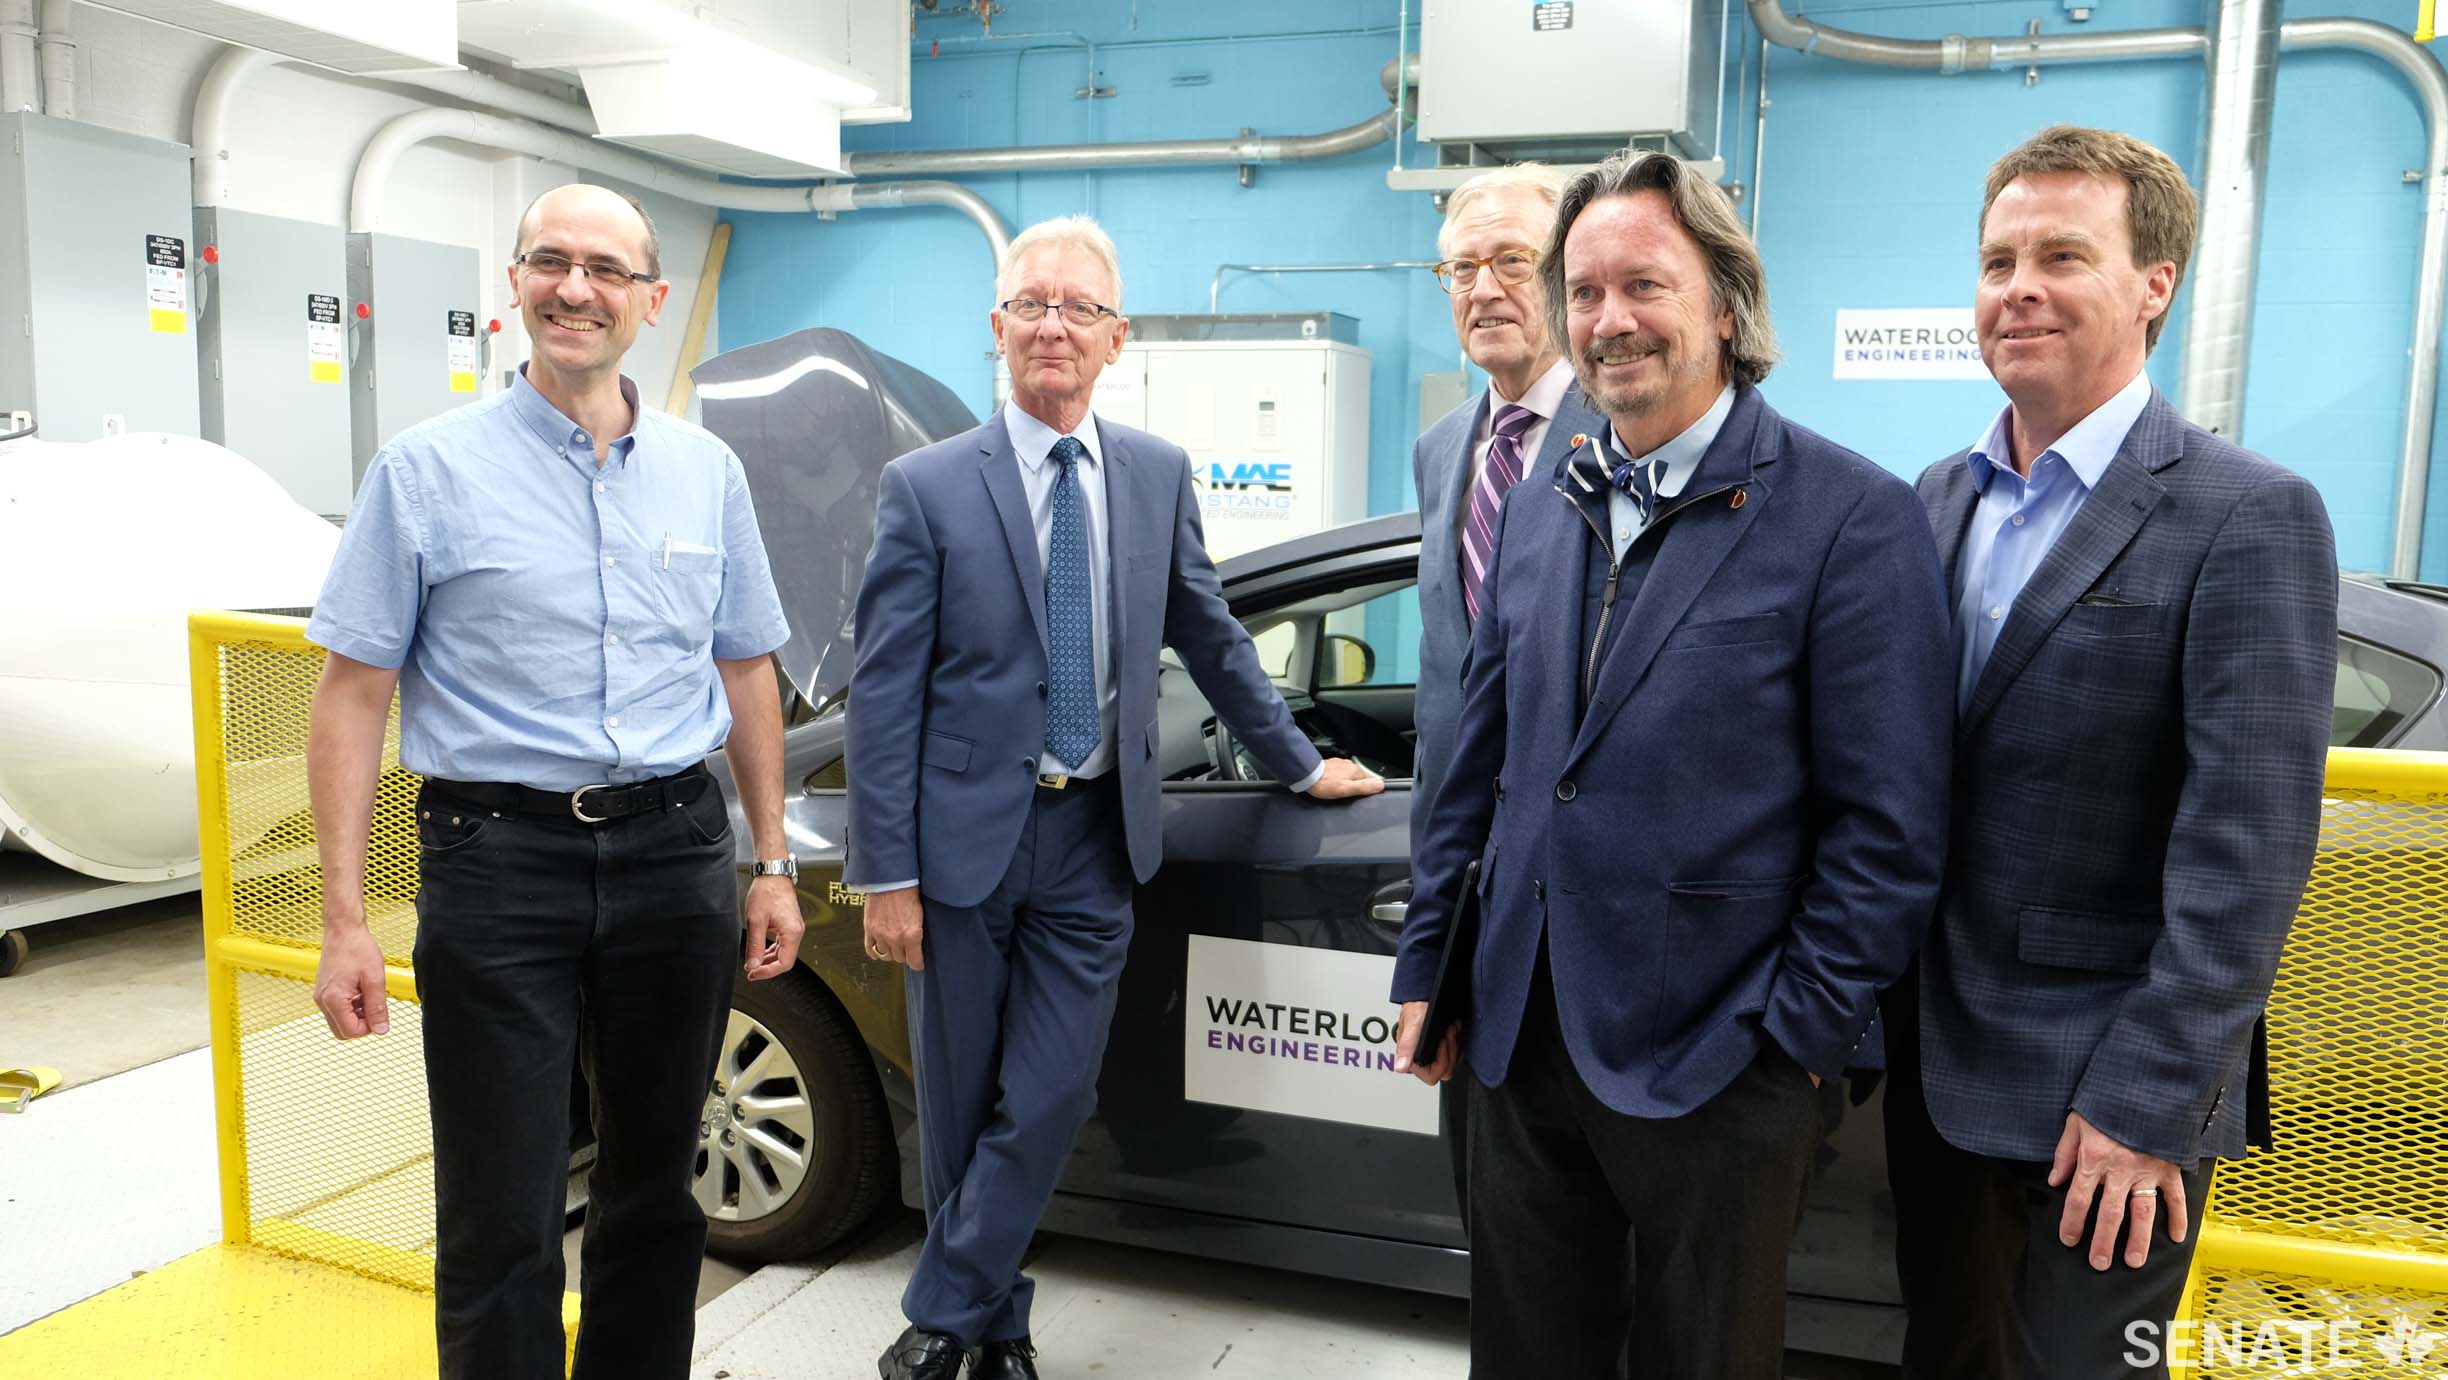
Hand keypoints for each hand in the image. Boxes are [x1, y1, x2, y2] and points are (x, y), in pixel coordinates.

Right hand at [314, 921, 389, 1039]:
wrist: (344, 930)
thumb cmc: (358, 949)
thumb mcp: (375, 979)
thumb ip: (378, 1007)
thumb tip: (381, 1030)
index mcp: (333, 999)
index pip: (351, 1032)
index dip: (369, 1027)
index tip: (380, 1013)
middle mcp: (322, 1001)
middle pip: (343, 1031)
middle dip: (362, 1024)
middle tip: (375, 1005)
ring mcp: (321, 996)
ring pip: (340, 1021)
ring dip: (357, 1015)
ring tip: (368, 993)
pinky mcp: (324, 991)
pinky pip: (337, 1010)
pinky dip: (351, 1007)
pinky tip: (361, 990)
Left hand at [743, 874, 803, 979]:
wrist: (773, 875)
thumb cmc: (766, 892)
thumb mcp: (756, 921)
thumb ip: (755, 946)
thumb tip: (753, 965)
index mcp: (792, 932)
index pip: (784, 963)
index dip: (767, 972)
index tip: (753, 974)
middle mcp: (796, 931)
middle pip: (785, 960)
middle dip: (767, 968)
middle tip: (751, 971)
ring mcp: (794, 928)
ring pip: (784, 953)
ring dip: (769, 960)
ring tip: (753, 963)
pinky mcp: (789, 925)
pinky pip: (782, 944)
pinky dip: (772, 951)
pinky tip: (761, 952)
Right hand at [864, 886, 925, 970]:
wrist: (891, 879)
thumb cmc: (908, 890)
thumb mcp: (921, 914)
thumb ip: (918, 931)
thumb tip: (918, 943)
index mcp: (912, 934)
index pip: (915, 962)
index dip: (918, 964)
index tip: (919, 963)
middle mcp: (896, 938)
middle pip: (900, 959)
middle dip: (905, 954)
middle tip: (907, 949)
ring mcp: (881, 935)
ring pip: (886, 955)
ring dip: (891, 952)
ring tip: (894, 946)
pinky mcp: (869, 929)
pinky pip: (870, 949)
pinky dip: (875, 952)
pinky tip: (879, 950)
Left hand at [1305, 757, 1384, 799]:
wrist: (1306, 775)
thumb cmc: (1323, 784)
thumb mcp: (1346, 789)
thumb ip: (1363, 787)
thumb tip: (1380, 785)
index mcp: (1355, 771)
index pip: (1370, 780)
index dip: (1369, 789)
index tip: (1365, 795)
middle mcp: (1349, 765)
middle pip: (1360, 778)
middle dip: (1357, 786)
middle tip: (1350, 796)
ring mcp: (1340, 764)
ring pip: (1350, 775)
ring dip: (1348, 782)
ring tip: (1340, 791)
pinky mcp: (1332, 765)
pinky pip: (1341, 773)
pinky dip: (1339, 779)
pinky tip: (1333, 784)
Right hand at [1391, 999, 1459, 1084]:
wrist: (1424, 996)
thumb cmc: (1416, 1008)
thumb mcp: (1412, 1025)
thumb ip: (1406, 1047)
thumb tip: (1401, 1067)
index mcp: (1411, 1058)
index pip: (1432, 1076)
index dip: (1441, 1062)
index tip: (1442, 1043)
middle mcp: (1422, 1059)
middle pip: (1444, 1071)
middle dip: (1450, 1051)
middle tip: (1448, 1033)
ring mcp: (1433, 1054)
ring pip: (1452, 1063)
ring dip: (1455, 1044)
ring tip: (1451, 1028)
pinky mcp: (1441, 1048)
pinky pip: (1456, 1054)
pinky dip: (1458, 1041)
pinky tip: (1453, 1029)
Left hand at [2049, 1110, 2189, 1268]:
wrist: (2146, 1086)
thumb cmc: (2106, 1103)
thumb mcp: (2076, 1121)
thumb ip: (2064, 1152)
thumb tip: (2054, 1180)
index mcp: (2093, 1158)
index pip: (2078, 1198)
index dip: (2072, 1222)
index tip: (2069, 1240)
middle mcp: (2120, 1169)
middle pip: (2109, 1214)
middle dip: (2103, 1242)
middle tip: (2099, 1263)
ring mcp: (2147, 1170)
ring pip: (2142, 1212)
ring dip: (2139, 1240)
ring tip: (2134, 1262)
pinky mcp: (2170, 1167)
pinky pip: (2176, 1197)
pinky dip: (2178, 1217)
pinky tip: (2177, 1237)